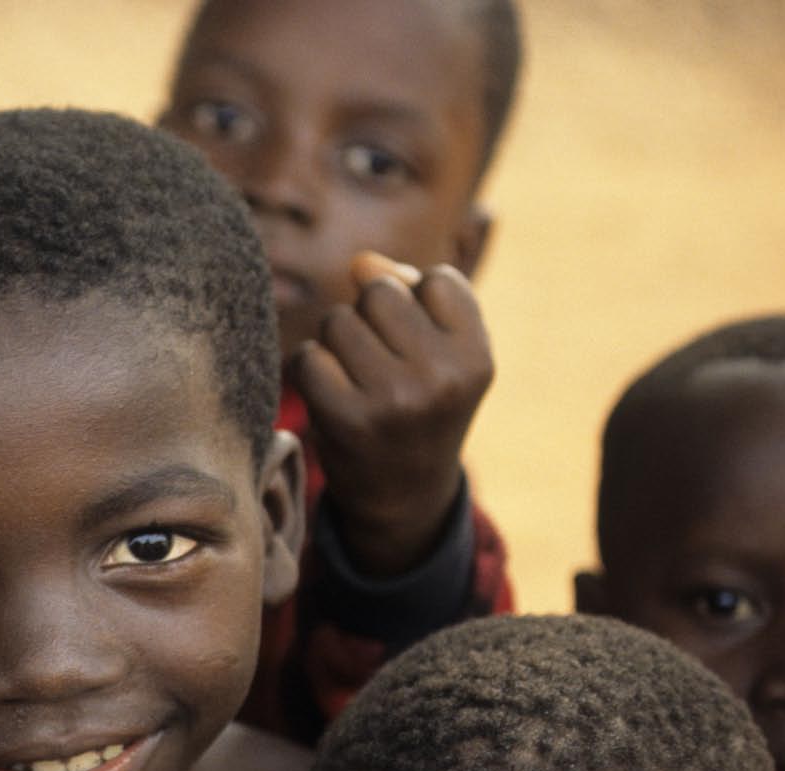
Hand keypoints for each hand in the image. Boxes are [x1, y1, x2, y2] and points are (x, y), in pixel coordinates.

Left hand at [289, 251, 491, 576]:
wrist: (402, 494)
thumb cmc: (421, 405)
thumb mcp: (442, 352)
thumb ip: (411, 292)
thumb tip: (361, 262)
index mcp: (477, 358)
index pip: (435, 279)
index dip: (417, 303)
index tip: (421, 346)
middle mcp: (441, 379)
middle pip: (378, 292)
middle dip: (369, 316)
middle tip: (381, 362)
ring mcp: (393, 401)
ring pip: (337, 321)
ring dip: (336, 342)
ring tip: (357, 378)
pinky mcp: (345, 420)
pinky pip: (307, 357)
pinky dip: (310, 369)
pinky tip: (330, 395)